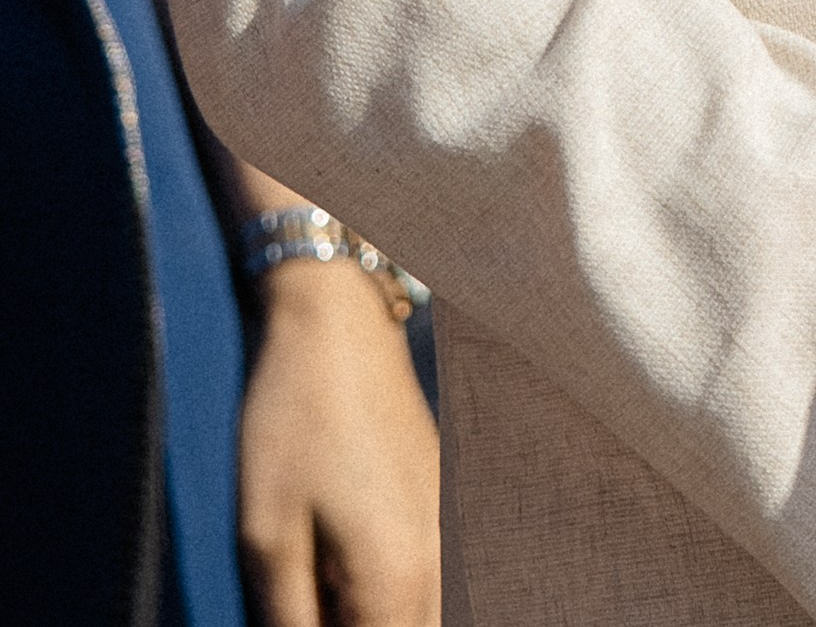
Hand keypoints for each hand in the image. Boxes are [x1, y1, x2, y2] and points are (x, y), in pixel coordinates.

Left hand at [238, 255, 440, 626]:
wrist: (335, 322)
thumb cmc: (293, 424)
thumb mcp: (265, 540)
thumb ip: (289, 624)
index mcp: (397, 581)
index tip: (299, 614)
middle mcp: (441, 562)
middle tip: (305, 600)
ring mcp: (447, 529)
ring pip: (423, 616)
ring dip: (375, 613)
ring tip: (316, 587)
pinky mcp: (441, 502)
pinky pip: (427, 582)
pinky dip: (386, 596)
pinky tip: (336, 572)